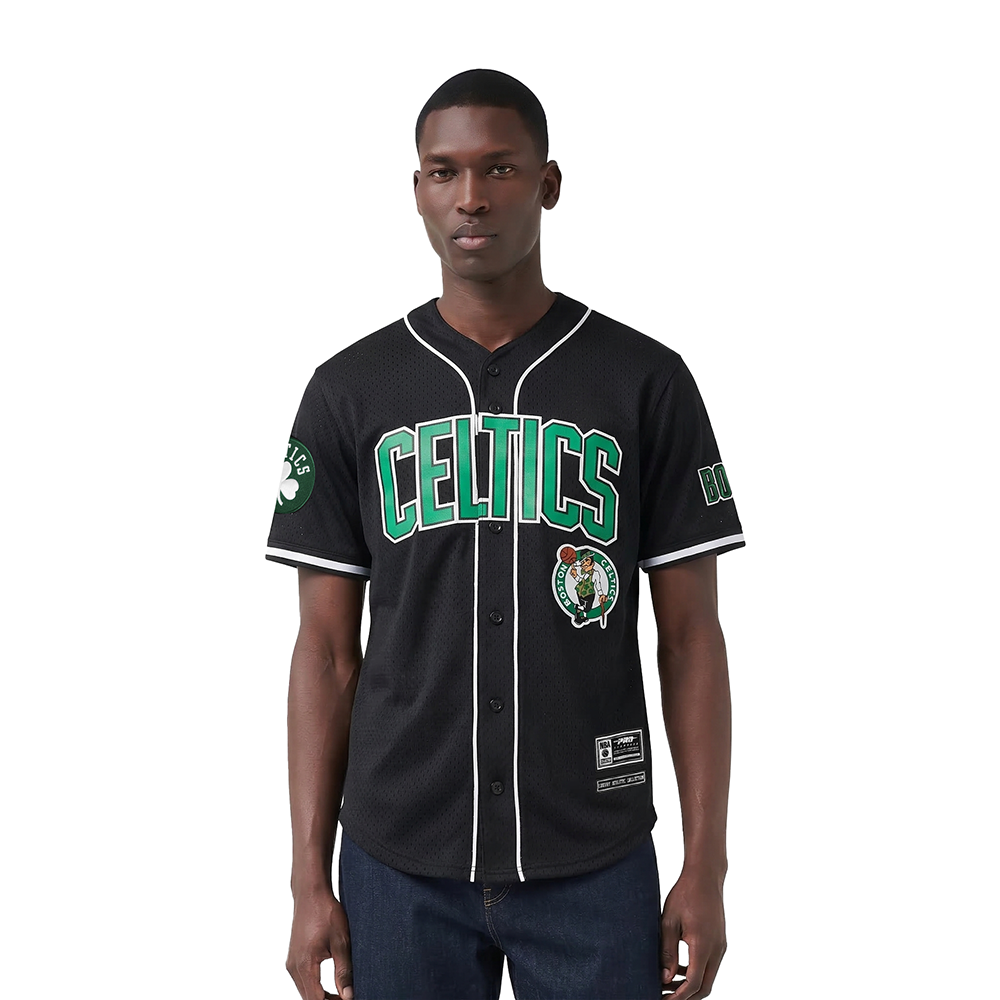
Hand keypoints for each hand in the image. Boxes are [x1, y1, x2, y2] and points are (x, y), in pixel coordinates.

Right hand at [286, 890, 353, 999]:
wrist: (311, 893)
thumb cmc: (326, 912)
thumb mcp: (341, 941)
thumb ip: (344, 971)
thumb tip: (348, 996)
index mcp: (305, 964)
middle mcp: (294, 967)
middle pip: (309, 999)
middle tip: (347, 998)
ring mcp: (291, 963)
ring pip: (305, 992)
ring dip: (321, 998)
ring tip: (341, 995)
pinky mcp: (293, 958)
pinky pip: (302, 982)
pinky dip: (315, 989)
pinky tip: (330, 987)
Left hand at [659, 871, 726, 997]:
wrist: (705, 876)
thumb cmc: (685, 894)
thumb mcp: (669, 921)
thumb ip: (667, 951)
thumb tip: (665, 978)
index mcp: (703, 945)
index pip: (694, 983)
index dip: (679, 996)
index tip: (663, 999)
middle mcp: (717, 949)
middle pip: (705, 987)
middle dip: (686, 996)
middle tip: (665, 996)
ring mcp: (720, 946)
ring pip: (709, 977)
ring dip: (691, 985)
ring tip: (667, 983)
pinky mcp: (720, 941)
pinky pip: (710, 965)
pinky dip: (697, 972)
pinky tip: (679, 968)